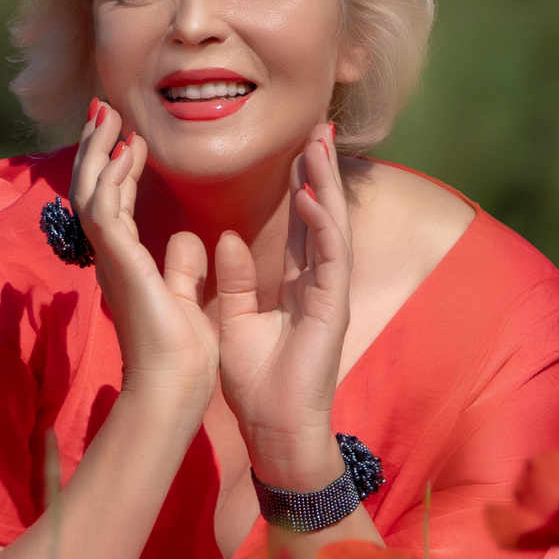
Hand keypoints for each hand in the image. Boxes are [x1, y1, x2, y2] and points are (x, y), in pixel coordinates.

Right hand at [70, 100, 215, 414]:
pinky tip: (129, 150)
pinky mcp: (119, 262)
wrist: (173, 387)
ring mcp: (110, 259)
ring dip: (99, 150)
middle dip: (96, 147)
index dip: (115, 167)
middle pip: (90, 189)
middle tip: (103, 109)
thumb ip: (181, 268)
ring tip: (108, 115)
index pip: (110, 204)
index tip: (128, 137)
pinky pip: (107, 209)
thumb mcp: (184, 298)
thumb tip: (186, 240)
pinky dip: (114, 176)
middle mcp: (109, 257)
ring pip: (90, 191)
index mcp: (124, 264)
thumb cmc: (180, 356)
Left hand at [215, 122, 352, 486]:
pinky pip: (330, 258)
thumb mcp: (237, 320)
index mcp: (299, 285)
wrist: (275, 429)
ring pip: (333, 228)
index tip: (296, 150)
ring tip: (319, 147)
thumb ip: (236, 280)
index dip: (301, 187)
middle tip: (317, 129)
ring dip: (327, 187)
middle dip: (321, 173)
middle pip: (323, 217)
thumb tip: (225, 239)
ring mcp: (330, 295)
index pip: (303, 225)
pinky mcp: (333, 309)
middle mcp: (320, 284)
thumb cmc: (259, 383)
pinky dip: (322, 225)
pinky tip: (312, 197)